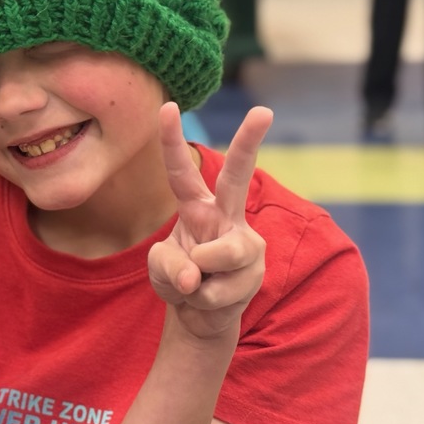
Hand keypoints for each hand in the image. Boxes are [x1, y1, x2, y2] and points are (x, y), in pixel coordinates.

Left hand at [148, 103, 272, 339]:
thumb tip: (194, 278)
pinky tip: (209, 299)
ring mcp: (245, 242)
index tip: (168, 106)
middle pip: (237, 177)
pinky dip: (202, 301)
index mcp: (196, 206)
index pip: (181, 171)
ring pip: (218, 254)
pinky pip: (216, 290)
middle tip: (264, 110)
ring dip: (195, 278)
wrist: (201, 317)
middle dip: (249, 143)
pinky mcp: (256, 271)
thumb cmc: (179, 279)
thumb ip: (169, 266)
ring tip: (195, 286)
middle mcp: (224, 215)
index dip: (170, 140)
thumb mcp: (160, 270)